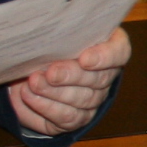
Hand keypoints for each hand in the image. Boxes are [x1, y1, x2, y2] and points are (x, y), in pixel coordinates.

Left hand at [8, 28, 131, 134]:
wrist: (30, 67)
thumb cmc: (48, 42)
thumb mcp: (54, 29)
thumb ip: (60, 28)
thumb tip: (50, 29)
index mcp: (107, 47)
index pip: (118, 52)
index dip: (104, 57)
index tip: (84, 58)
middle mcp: (105, 76)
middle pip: (98, 79)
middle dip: (71, 76)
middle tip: (50, 73)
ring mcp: (93, 99)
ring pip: (82, 101)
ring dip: (55, 93)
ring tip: (32, 83)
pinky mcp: (76, 118)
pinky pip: (66, 118)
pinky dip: (45, 107)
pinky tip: (28, 96)